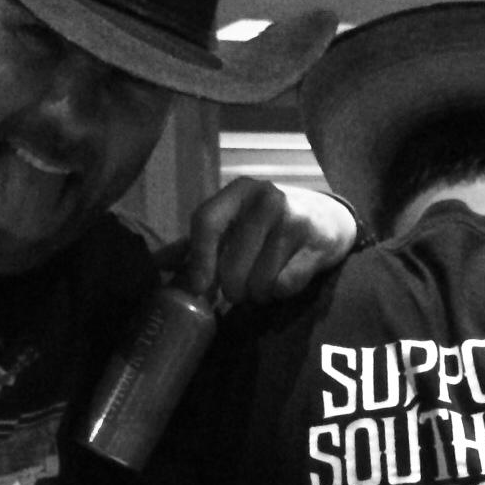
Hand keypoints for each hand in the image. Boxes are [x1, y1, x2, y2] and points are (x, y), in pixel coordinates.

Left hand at [178, 178, 357, 302]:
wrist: (328, 218)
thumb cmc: (269, 224)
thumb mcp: (235, 222)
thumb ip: (197, 243)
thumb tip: (156, 265)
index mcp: (239, 191)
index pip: (206, 221)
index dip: (199, 259)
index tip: (200, 287)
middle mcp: (267, 198)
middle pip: (233, 264)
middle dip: (232, 290)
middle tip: (238, 292)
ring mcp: (295, 220)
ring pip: (260, 281)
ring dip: (258, 294)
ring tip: (264, 283)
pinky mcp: (317, 244)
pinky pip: (284, 286)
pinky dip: (280, 293)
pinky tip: (285, 279)